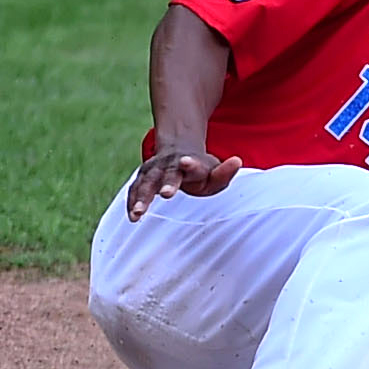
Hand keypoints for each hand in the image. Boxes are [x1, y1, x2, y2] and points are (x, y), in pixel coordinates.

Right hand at [126, 145, 242, 220]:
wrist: (179, 152)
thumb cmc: (200, 170)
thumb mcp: (214, 171)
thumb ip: (224, 172)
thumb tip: (237, 161)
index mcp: (190, 162)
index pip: (191, 163)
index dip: (189, 163)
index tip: (186, 162)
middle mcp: (169, 164)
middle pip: (167, 173)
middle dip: (166, 182)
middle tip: (166, 193)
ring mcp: (153, 170)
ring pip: (146, 182)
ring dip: (142, 197)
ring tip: (138, 214)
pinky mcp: (142, 178)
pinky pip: (134, 189)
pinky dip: (131, 201)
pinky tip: (132, 217)